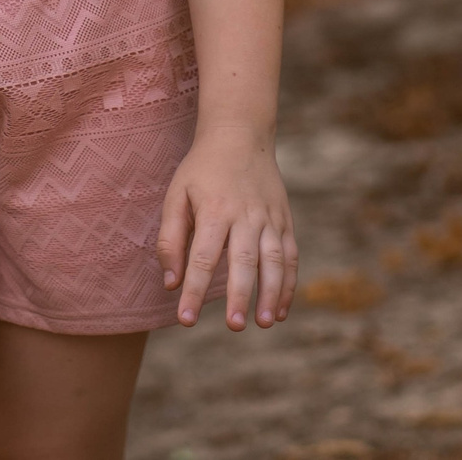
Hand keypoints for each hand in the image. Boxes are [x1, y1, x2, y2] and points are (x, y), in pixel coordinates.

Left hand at [158, 131, 296, 329]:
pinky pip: (290, 256)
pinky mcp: (284, 220)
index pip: (203, 258)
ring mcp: (269, 218)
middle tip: (233, 327)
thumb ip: (171, 239)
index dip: (195, 290)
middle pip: (244, 261)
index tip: (186, 319)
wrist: (240, 134)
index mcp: (215, 210)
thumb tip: (171, 284)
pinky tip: (282, 310)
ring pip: (274, 260)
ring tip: (265, 323)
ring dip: (272, 293)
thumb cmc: (201, 169)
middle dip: (240, 295)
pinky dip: (289, 284)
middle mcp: (246, 216)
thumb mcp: (176, 195)